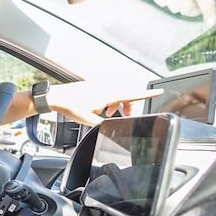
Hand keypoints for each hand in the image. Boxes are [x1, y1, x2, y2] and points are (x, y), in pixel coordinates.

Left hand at [47, 81, 162, 125]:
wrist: (57, 97)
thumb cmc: (70, 105)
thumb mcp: (89, 120)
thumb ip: (104, 125)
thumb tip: (113, 130)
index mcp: (108, 94)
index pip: (133, 93)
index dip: (147, 93)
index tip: (158, 91)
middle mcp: (106, 87)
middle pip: (128, 95)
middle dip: (130, 106)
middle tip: (127, 116)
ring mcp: (101, 85)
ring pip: (118, 93)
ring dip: (119, 104)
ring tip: (111, 114)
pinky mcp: (95, 86)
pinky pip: (110, 92)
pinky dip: (111, 100)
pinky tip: (102, 109)